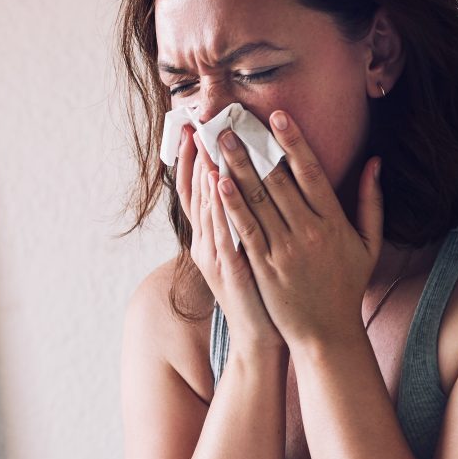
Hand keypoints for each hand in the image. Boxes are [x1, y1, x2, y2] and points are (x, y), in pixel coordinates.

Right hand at [171, 122, 280, 359]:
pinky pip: (221, 231)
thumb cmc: (265, 293)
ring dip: (204, 171)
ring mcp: (215, 256)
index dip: (192, 159)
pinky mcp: (229, 269)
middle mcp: (207, 243)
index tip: (193, 127)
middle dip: (195, 155)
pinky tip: (219, 181)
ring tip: (204, 139)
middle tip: (194, 121)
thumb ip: (249, 220)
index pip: (198, 190)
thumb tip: (253, 187)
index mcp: (213, 237)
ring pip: (206, 206)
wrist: (263, 337)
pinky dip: (219, 206)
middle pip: (196, 192)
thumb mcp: (251, 253)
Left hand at [207, 111, 384, 348]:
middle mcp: (308, 231)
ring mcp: (284, 250)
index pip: (311, 171)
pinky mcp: (264, 267)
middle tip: (231, 122)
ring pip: (257, 200)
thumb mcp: (368, 243)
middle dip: (253, 148)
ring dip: (236, 168)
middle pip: (277, 180)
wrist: (327, 334)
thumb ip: (372, 201)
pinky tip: (218, 183)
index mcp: (333, 221)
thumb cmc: (346, 287)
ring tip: (218, 143)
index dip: (293, 141)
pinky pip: (245, 230)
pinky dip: (231, 205)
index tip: (277, 116)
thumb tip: (374, 161)